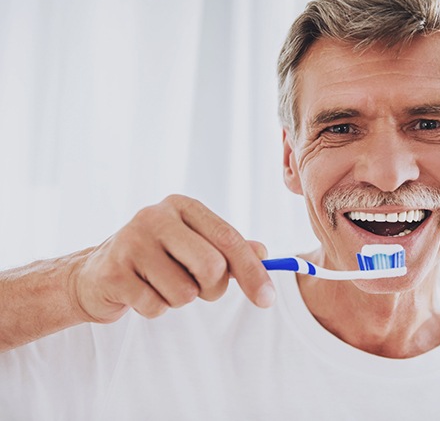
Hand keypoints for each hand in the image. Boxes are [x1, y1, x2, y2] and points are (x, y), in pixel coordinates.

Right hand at [69, 195, 274, 323]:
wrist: (96, 274)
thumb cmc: (157, 259)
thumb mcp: (194, 245)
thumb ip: (229, 248)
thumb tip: (264, 253)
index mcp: (182, 206)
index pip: (228, 238)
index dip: (253, 272)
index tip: (268, 299)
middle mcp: (155, 216)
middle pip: (212, 267)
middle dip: (212, 289)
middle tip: (197, 287)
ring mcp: (130, 241)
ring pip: (185, 293)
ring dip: (180, 300)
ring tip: (160, 285)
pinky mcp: (112, 271)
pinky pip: (156, 307)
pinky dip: (155, 308)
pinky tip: (139, 292)